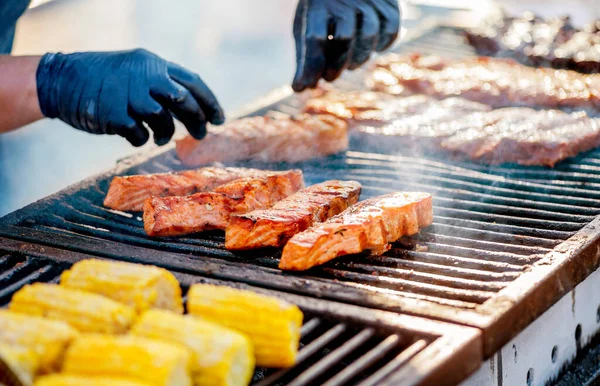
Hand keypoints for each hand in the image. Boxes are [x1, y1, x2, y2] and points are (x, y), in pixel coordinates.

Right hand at [36, 49, 223, 145]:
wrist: (61, 80)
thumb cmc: (104, 79)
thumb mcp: (136, 70)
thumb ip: (161, 84)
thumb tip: (192, 107)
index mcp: (153, 63)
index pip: (193, 81)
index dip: (210, 102)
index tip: (220, 120)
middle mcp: (144, 76)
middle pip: (184, 101)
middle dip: (197, 121)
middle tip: (201, 134)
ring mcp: (128, 95)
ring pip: (163, 119)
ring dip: (166, 133)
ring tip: (161, 137)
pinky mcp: (113, 115)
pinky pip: (139, 135)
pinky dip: (141, 140)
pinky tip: (136, 137)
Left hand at [292, 0, 400, 91]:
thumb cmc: (322, 10)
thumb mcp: (307, 26)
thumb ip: (305, 57)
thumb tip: (300, 89)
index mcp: (318, 4)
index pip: (315, 38)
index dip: (312, 66)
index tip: (309, 84)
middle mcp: (344, 0)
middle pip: (344, 38)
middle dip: (337, 64)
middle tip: (330, 77)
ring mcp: (368, 0)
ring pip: (369, 35)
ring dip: (359, 58)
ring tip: (350, 65)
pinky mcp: (390, 4)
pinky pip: (391, 30)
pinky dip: (383, 45)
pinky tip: (372, 49)